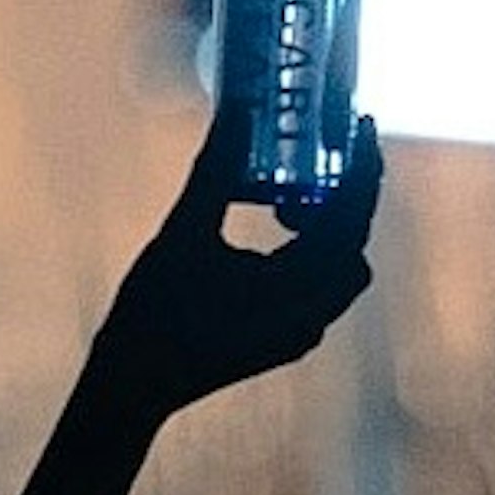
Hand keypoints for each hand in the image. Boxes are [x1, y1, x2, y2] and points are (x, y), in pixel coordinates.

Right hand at [128, 104, 381, 405]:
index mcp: (298, 290)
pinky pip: (319, 289)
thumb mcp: (184, 231)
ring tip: (290, 193)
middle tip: (333, 145)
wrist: (133, 385)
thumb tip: (241, 109)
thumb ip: (216, 170)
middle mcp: (312, 317)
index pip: (352, 217)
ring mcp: (301, 333)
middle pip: (354, 242)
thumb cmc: (154, 310)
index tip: (361, 123)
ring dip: (329, 224)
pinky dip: (311, 251)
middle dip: (348, 190)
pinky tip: (277, 230)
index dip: (361, 165)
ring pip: (340, 268)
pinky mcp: (285, 341)